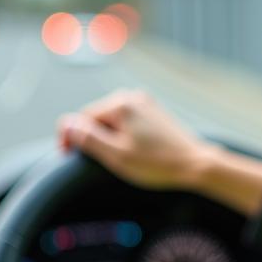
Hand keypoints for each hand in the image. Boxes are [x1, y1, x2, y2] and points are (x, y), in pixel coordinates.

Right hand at [57, 88, 211, 190]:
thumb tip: (67, 124)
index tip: (66, 156)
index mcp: (121, 104)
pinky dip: (122, 136)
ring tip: (119, 159)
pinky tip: (133, 152)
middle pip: (97, 117)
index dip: (71, 137)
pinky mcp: (154, 113)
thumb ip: (89, 138)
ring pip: (112, 120)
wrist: (195, 164)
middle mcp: (133, 97)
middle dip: (92, 137)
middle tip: (98, 163)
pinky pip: (127, 122)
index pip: (82, 117)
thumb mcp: (117, 155)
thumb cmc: (157, 163)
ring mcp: (145, 103)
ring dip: (108, 138)